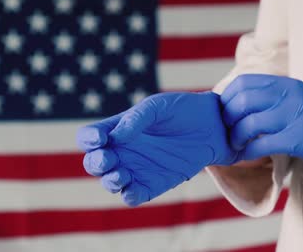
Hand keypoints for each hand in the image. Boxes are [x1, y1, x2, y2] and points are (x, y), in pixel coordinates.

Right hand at [77, 92, 238, 205]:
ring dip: (110, 181)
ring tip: (121, 175)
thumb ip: (136, 119)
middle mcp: (123, 151)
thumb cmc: (183, 110)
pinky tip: (134, 189)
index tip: (100, 138)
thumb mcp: (158, 106)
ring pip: (110, 183)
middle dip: (96, 163)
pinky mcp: (153, 184)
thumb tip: (115, 138)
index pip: (89, 137)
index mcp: (117, 128)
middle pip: (94, 163)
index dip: (88, 140)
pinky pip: (132, 196)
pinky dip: (129, 196)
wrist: (214, 126)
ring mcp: (136, 169)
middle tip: (109, 159)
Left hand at [221, 74, 302, 178]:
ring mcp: (296, 115)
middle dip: (227, 119)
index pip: (244, 82)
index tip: (223, 114)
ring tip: (236, 146)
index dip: (226, 98)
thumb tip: (236, 105)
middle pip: (242, 100)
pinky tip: (246, 156)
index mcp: (286, 84)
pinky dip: (248, 152)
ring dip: (236, 138)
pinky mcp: (300, 138)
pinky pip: (263, 144)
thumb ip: (271, 99)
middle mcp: (289, 95)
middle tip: (227, 132)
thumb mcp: (297, 100)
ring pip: (249, 123)